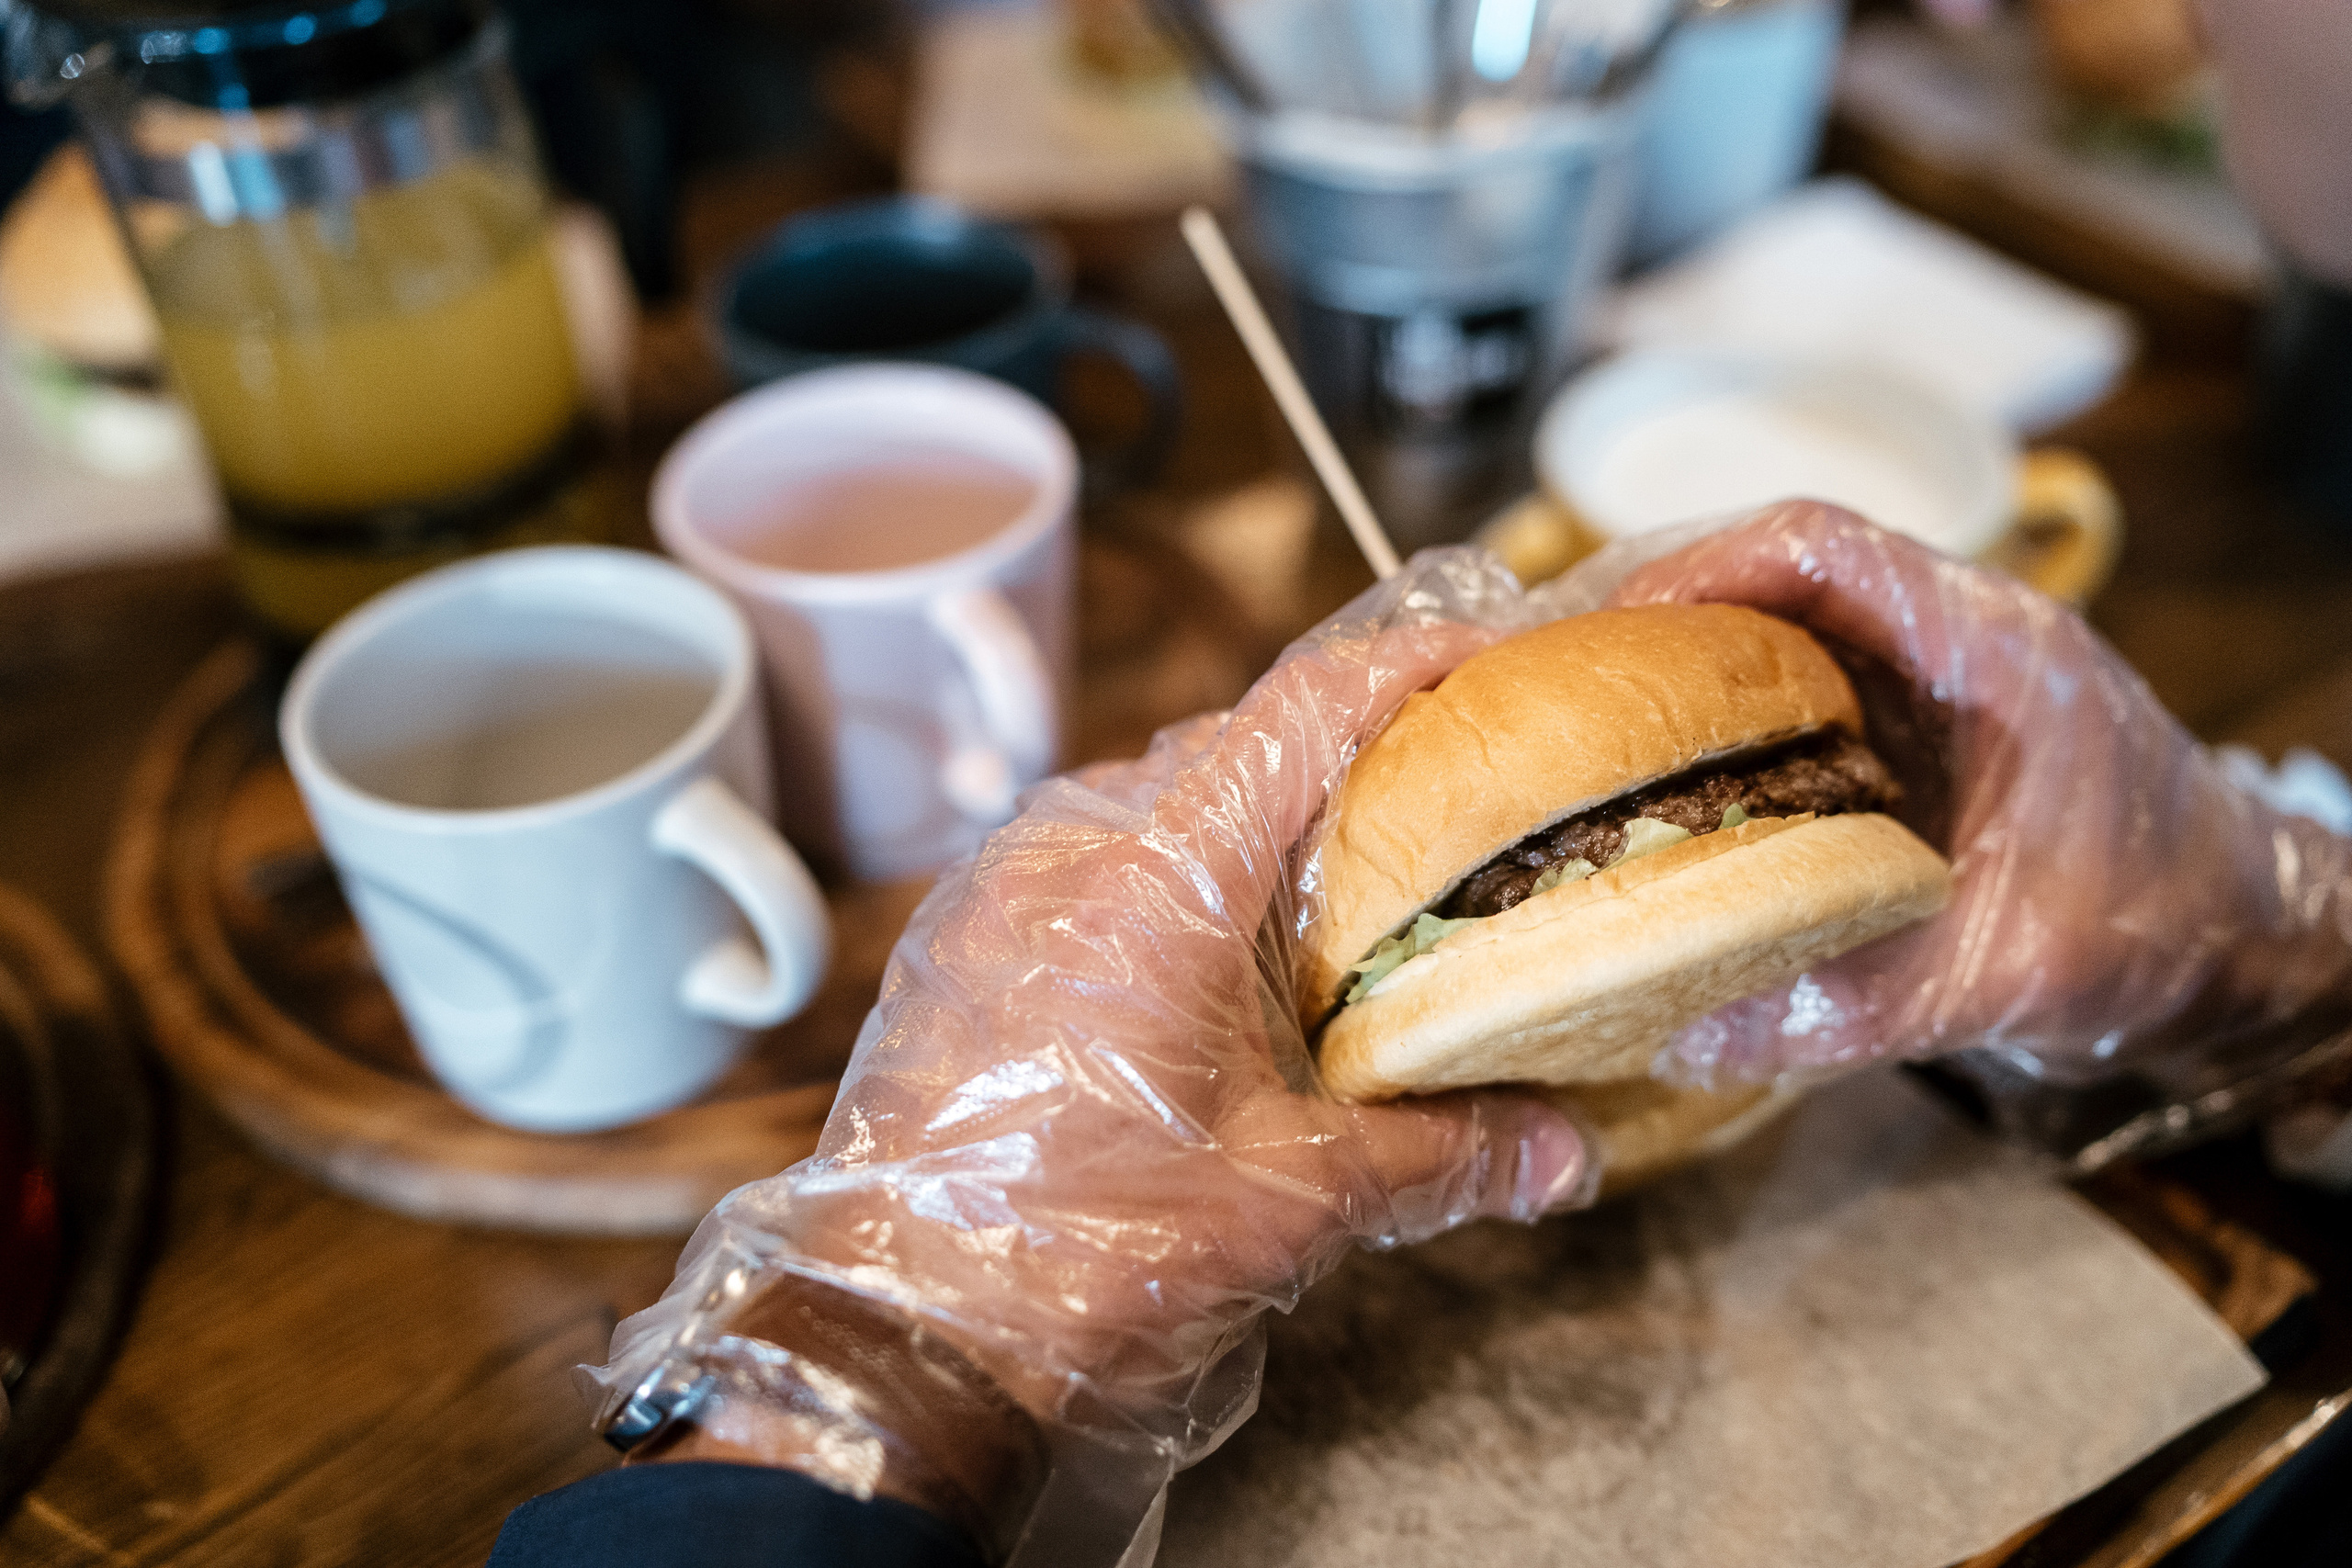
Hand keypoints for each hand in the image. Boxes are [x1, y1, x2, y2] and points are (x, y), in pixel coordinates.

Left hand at [608, 585, 1589, 1558]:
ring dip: (1245, 830)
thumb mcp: (1293, 1206)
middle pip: (1231, 747)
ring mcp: (996, 889)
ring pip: (1152, 802)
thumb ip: (1445, 1156)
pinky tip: (1207, 965)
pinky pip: (1081, 861)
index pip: (1301, 710)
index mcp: (1157, 886)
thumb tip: (1568, 1153)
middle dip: (1338, 764)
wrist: (906, 1347)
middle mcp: (1064, 854)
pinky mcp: (958, 938)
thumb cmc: (1082, 1265)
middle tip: (1429, 812)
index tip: (1481, 648)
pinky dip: (1161, 881)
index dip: (1404, 661)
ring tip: (1326, 900)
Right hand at [1605, 502, 2351, 1092]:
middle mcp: (1952, 634)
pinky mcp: (1909, 719)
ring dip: (1678, 665)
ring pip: (1774, 620)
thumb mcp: (2004, 981)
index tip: (1606, 630)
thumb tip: (1684, 1028)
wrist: (2245, 940)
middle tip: (1558, 691)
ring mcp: (1928, 671)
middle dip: (1655, 617)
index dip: (1699, 568)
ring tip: (1581, 733)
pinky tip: (1656, 783)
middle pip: (1772, 566)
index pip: (1821, 546)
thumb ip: (1850, 1005)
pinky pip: (1791, 684)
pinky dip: (1715, 718)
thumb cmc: (2161, 934)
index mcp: (1991, 649)